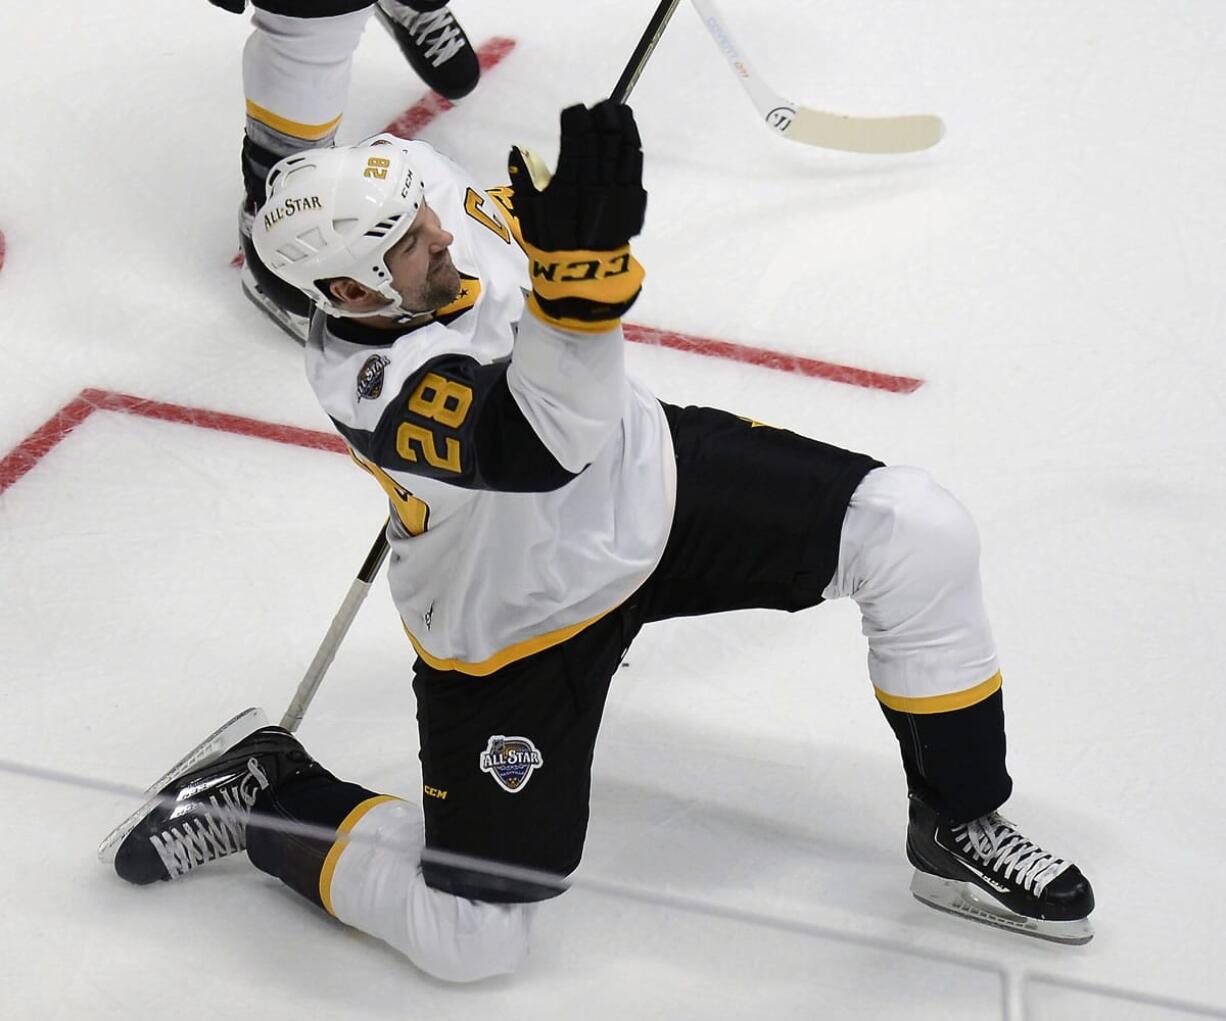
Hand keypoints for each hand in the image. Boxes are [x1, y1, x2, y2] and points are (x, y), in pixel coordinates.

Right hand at [508, 101, 646, 330]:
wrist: (583, 275)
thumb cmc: (551, 242)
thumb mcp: (529, 213)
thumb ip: (525, 180)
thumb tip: (519, 151)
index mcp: (568, 184)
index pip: (576, 140)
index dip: (576, 120)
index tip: (574, 110)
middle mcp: (596, 184)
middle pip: (602, 139)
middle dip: (600, 117)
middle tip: (598, 106)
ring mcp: (618, 191)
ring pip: (622, 148)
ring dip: (620, 124)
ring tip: (616, 110)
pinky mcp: (633, 201)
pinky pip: (635, 165)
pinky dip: (633, 144)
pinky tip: (629, 132)